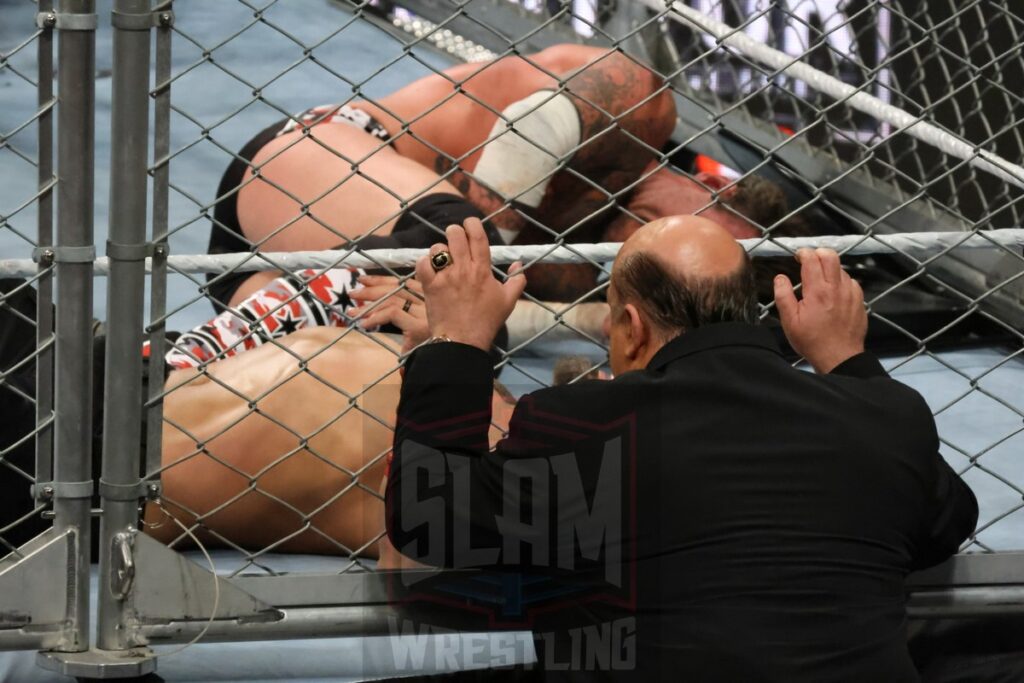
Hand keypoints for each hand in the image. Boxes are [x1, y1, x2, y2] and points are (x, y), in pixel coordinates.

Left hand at [350, 275, 429, 354]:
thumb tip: (381, 314)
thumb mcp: (419, 328)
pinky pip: (392, 314)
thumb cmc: (431, 347)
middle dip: (371, 288)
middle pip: (396, 287)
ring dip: (369, 304)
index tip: (363, 280)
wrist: (442, 362)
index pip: (402, 282)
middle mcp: (429, 302)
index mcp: (430, 298)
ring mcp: (425, 314)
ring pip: (392, 299)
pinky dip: (375, 317)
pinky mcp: (419, 326)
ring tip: (353, 311)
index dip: (380, 279)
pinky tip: (365, 324)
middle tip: (353, 293)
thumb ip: (404, 318)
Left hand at [415, 217, 525, 351]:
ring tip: (443, 260)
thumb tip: (518, 264)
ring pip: (437, 248)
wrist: (463, 341)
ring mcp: (445, 277)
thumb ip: (517, 280)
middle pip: (455, 234)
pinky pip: (423, 263)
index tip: (470, 224)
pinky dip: (425, 263)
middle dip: (454, 232)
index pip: (477, 235)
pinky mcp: (430, 286)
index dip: (472, 224)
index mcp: (483, 270)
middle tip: (455, 239)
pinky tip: (430, 270)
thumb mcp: (508, 301)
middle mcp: (464, 269)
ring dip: (439, 251)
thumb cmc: (486, 322)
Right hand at [774, 247, 866, 373]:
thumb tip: (780, 278)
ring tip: (820, 281)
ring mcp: (850, 293)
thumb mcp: (790, 321)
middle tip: (810, 260)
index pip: (811, 259)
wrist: (839, 357)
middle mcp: (836, 288)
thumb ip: (783, 296)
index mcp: (817, 291)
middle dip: (818, 253)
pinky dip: (841, 281)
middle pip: (831, 255)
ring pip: (841, 268)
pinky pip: (851, 281)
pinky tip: (833, 292)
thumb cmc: (813, 341)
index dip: (803, 253)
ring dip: (829, 269)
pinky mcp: (859, 301)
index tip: (798, 256)